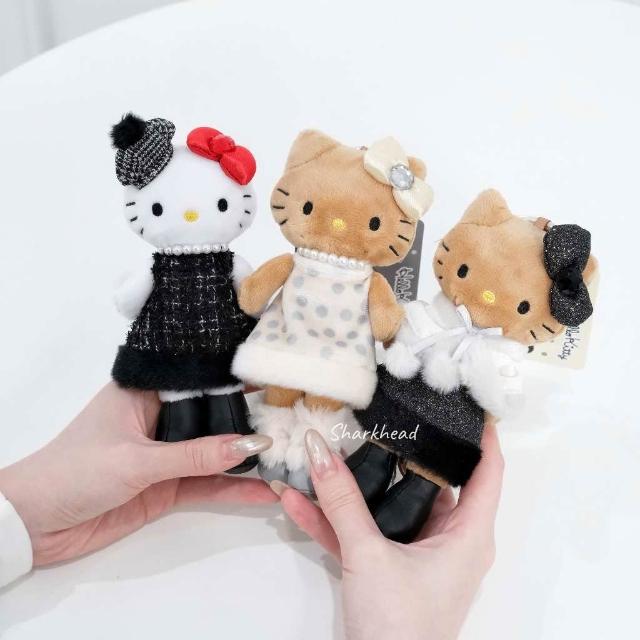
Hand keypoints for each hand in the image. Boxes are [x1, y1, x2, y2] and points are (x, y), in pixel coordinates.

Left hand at [0, 383, 275, 565]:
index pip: (197, 377)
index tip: (275, 370)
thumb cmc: (76, 471)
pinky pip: (207, 485)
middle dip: (249, 416)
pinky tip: (266, 491)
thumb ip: (195, 455)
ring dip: (246, 456)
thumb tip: (253, 444)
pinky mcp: (167, 488)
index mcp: (145, 392)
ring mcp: (166, 455)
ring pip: (214, 451)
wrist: (35, 525)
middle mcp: (159, 418)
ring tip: (290, 450)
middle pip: (212, 414)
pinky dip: (234, 489)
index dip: (234, 373)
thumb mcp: (137, 459)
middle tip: (297, 412)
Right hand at [276, 424, 503, 639]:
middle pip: (430, 481)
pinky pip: (365, 534)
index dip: (483, 434)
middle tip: (385, 414)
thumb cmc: (399, 627)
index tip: (467, 400)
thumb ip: (341, 502)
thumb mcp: (368, 556)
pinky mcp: (390, 569)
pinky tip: (298, 501)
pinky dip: (336, 519)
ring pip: (389, 507)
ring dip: (356, 487)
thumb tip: (318, 449)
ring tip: (329, 452)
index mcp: (467, 535)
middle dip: (404, 450)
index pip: (489, 472)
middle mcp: (449, 540)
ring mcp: (417, 555)